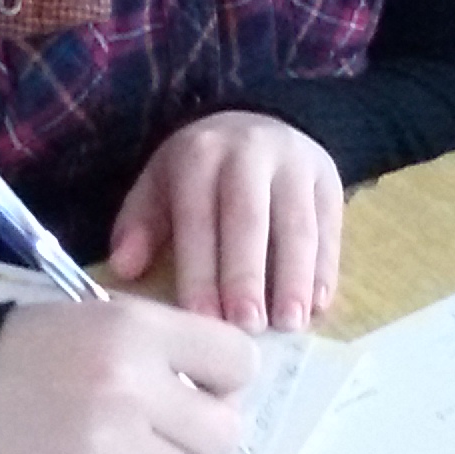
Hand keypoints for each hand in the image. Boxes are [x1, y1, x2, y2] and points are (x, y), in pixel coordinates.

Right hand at [0, 298, 256, 453]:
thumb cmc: (23, 350)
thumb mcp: (95, 318)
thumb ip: (161, 345)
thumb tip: (220, 387)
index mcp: (139, 330)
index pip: (239, 361)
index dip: (226, 379)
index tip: (203, 386)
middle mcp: (135, 387)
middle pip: (224, 432)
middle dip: (201, 433)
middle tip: (167, 427)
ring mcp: (113, 445)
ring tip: (121, 447)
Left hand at [106, 112, 343, 332]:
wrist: (256, 127)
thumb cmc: (199, 172)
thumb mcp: (161, 184)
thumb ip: (140, 224)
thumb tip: (124, 269)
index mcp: (200, 154)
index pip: (198, 216)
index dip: (200, 269)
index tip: (202, 318)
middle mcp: (251, 152)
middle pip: (250, 219)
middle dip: (248, 276)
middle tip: (247, 326)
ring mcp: (296, 163)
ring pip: (298, 225)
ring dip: (295, 278)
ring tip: (289, 324)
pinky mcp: (330, 179)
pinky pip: (330, 228)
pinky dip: (326, 269)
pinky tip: (318, 307)